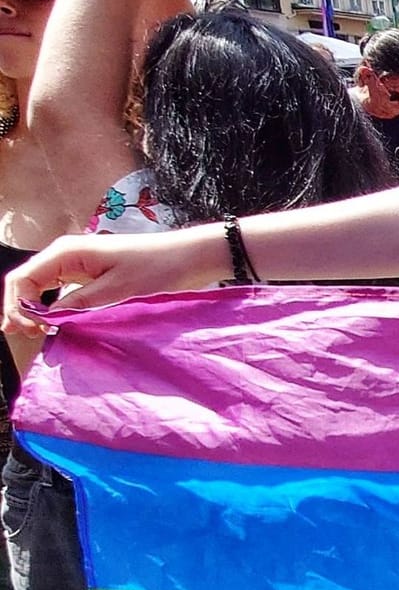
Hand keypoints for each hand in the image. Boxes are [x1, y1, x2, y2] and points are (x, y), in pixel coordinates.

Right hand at [2, 228, 225, 335]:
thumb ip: (78, 306)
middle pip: (26, 283)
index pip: (22, 279)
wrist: (190, 257)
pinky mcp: (91, 274)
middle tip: (31, 336)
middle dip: (21, 309)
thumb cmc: (158, 268)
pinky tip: (56, 324)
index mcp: (66, 252)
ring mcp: (78, 264)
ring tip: (38, 333)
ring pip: (41, 288)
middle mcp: (66, 255)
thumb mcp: (116, 291)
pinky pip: (61, 291)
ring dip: (35, 310)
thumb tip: (45, 320)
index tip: (33, 331)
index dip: (17, 306)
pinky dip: (53, 308)